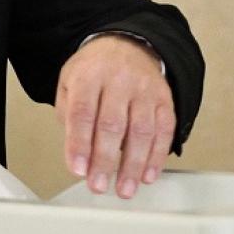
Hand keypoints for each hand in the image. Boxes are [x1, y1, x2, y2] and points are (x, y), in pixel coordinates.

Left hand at [55, 34, 174, 198]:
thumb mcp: (69, 82)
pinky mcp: (164, 98)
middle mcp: (119, 80)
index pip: (82, 112)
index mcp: (89, 75)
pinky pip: (164, 130)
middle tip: (98, 185)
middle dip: (105, 161)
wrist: (127, 45)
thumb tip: (77, 152)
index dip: (79, 144)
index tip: (78, 169)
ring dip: (133, 165)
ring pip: (142, 130)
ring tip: (125, 189)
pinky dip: (157, 156)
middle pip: (112, 124)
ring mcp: (144, 89)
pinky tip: (148, 175)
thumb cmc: (94, 70)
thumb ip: (68, 115)